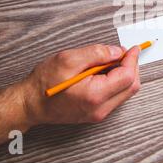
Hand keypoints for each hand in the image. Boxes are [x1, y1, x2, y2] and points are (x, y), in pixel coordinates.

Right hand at [19, 44, 140, 125]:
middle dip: (131, 67)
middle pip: (131, 87)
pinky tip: (104, 72)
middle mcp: (100, 109)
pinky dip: (116, 82)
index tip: (132, 49)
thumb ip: (96, 53)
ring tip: (109, 62)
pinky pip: (115, 97)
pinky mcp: (96, 114)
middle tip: (123, 53)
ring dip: (124, 74)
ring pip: (125, 92)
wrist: (30, 104)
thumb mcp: (68, 59)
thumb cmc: (44, 84)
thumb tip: (117, 51)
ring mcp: (99, 114)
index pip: (127, 77)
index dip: (132, 60)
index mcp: (95, 95)